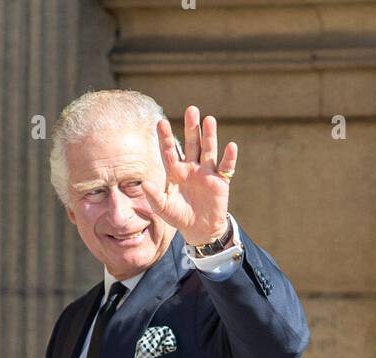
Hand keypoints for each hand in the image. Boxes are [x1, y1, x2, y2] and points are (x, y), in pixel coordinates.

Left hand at [143, 106, 237, 247]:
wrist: (199, 229)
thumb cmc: (179, 217)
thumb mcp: (164, 209)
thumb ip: (154, 196)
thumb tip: (144, 183)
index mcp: (175, 171)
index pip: (169, 151)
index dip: (165, 137)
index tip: (160, 122)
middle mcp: (191, 167)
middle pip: (192, 144)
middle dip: (191, 127)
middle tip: (191, 109)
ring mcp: (206, 173)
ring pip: (208, 150)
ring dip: (209, 136)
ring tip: (209, 119)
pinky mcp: (220, 182)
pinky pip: (225, 168)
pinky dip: (229, 158)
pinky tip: (231, 146)